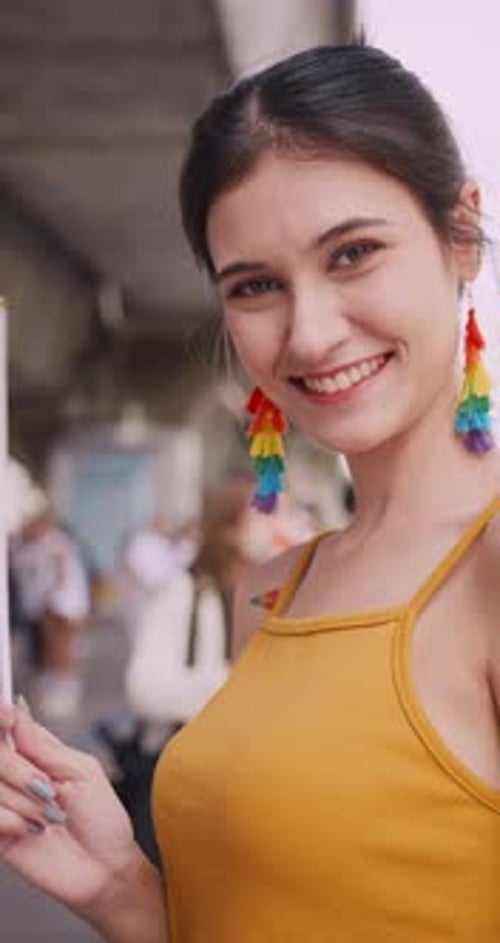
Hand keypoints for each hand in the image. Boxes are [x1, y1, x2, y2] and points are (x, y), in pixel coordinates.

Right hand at [0, 701, 137, 914]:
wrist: (105, 868)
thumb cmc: (102, 818)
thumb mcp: (82, 771)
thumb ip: (44, 744)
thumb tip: (18, 709)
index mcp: (36, 754)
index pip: (7, 727)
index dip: (2, 718)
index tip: (8, 716)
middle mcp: (15, 777)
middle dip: (21, 770)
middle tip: (47, 788)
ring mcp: (5, 804)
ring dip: (24, 801)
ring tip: (49, 815)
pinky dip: (14, 820)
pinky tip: (34, 831)